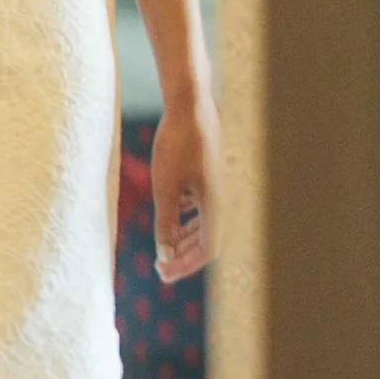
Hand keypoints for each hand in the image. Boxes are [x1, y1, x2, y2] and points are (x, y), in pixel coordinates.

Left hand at [151, 91, 219, 283]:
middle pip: (207, 240)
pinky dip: (186, 220)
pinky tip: (170, 218)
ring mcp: (215, 187)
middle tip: (160, 269)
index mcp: (214, 204)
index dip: (186, 265)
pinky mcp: (208, 176)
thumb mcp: (164, 186)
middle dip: (183, 257)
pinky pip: (201, 208)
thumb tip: (165, 254)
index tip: (163, 273)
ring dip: (184, 239)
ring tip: (164, 249)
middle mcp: (219, 198)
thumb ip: (165, 222)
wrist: (190, 104)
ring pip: (204, 224)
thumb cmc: (177, 143)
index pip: (207, 250)